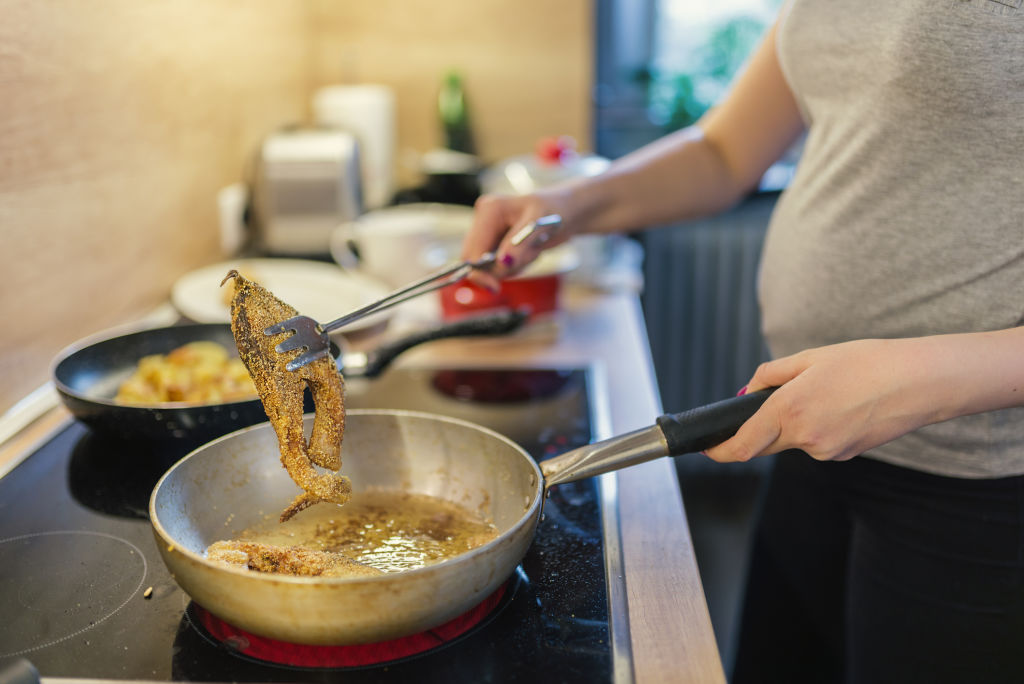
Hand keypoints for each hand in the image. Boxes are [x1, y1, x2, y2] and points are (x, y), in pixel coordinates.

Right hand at [461, 190, 575, 290]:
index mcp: (489, 210)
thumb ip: (519, 245)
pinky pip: (499, 266)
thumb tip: (502, 263)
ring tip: (534, 249)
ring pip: (489, 266)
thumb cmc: (556, 210)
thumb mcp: (539, 225)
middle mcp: (485, 220)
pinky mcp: (497, 243)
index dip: (479, 272)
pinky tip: (531, 251)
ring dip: (514, 266)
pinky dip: (516, 265)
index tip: (494, 287)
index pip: (472, 251)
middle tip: (528, 258)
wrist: (568, 212)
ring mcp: (490, 232)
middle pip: (475, 261)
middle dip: (501, 268)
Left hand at [704, 338, 951, 462]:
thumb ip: (770, 376)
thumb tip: (746, 394)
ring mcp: (826, 451)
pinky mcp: (844, 455)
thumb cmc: (866, 362)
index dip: (720, 450)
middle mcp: (805, 437)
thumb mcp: (809, 357)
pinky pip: (817, 443)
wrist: (919, 382)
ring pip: (794, 441)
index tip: (707, 448)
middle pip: (763, 445)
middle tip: (763, 409)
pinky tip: (842, 406)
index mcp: (790, 409)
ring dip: (794, 423)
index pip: (742, 445)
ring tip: (826, 392)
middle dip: (755, 432)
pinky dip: (818, 427)